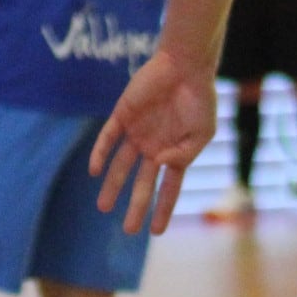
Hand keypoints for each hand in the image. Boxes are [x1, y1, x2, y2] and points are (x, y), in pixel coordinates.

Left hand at [91, 46, 218, 233]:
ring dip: (112, 185)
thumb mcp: (203, 132)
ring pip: (121, 165)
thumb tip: (162, 165)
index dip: (163, 209)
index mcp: (175, 152)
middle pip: (142, 182)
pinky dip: (100, 153)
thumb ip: (185, 153)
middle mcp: (155, 145)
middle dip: (136, 206)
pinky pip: (108, 138)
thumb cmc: (200, 97)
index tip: (156, 232)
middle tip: (128, 230)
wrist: (185, 65)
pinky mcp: (123, 115)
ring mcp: (138, 131)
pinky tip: (93, 171)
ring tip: (103, 207)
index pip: (168, 187)